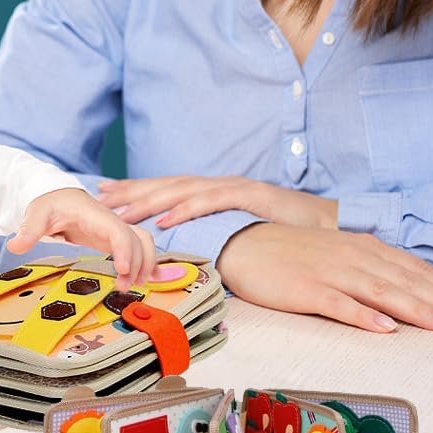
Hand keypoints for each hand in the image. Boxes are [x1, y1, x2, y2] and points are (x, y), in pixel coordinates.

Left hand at [7, 187, 156, 288]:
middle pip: (137, 239)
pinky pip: (138, 247)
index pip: (118, 230)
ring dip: (144, 264)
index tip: (123, 270)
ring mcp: (114, 229)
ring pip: (143, 242)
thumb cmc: (49, 203)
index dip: (125, 249)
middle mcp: (110, 221)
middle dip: (138, 263)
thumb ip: (28, 230)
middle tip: (124, 287)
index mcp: (94, 214)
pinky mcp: (113, 239)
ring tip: (131, 286)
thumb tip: (14, 245)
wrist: (56, 195)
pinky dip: (146, 261)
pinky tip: (147, 279)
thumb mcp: (36, 214)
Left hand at [97, 175, 337, 230]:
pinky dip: (187, 209)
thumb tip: (183, 248)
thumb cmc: (282, 232)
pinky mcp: (252, 196)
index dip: (137, 188)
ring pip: (184, 190)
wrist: (329, 224)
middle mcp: (219, 184)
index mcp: (214, 192)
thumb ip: (212, 232)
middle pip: (168, 184)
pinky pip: (213, 202)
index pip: (167, 187)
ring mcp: (235, 187)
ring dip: (151, 199)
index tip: (106, 193)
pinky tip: (165, 218)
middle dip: (134, 190)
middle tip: (103, 197)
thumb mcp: (238, 231)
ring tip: (124, 210)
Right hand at [217, 222, 432, 331]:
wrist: (242, 243)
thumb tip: (407, 290)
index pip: (412, 269)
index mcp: (362, 247)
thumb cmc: (291, 252)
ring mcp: (328, 273)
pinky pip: (338, 304)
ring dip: (414, 309)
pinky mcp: (304, 289)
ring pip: (379, 292)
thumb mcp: (337, 252)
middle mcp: (351, 257)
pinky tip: (384, 328)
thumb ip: (371, 268)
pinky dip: (362, 315)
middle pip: (404, 282)